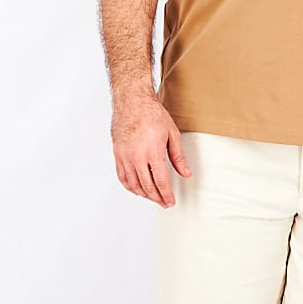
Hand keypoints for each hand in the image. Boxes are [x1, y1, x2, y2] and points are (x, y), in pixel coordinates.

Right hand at [111, 92, 191, 206]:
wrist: (132, 101)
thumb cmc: (152, 114)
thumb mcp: (172, 134)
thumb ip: (178, 157)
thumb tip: (185, 173)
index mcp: (152, 152)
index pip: (160, 181)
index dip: (166, 194)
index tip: (170, 201)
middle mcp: (137, 157)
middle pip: (147, 186)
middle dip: (157, 197)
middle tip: (164, 203)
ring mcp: (125, 156)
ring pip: (133, 184)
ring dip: (143, 194)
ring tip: (152, 197)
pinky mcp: (117, 154)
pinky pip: (122, 176)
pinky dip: (129, 186)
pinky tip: (136, 188)